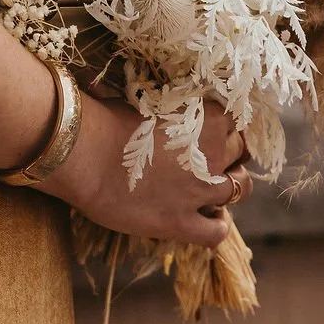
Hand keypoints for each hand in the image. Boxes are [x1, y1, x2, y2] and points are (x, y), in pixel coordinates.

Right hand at [40, 96, 248, 248]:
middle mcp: (213, 152)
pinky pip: (217, 231)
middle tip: (207, 160)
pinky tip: (205, 219)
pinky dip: (217, 226)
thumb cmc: (103, 117)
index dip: (223, 128)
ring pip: (241, 188)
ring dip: (230, 187)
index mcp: (207, 116)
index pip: (235, 120)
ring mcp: (200, 190)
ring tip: (210, 188)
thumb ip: (162, 102)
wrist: (82, 152)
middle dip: (228, 155)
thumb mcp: (142, 99)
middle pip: (240, 152)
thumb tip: (142, 92)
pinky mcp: (181, 221)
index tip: (209, 132)